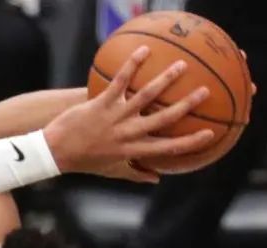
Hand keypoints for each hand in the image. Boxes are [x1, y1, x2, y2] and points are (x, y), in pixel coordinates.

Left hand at [43, 47, 214, 178]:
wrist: (56, 152)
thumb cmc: (86, 161)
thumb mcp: (111, 171)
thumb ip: (135, 174)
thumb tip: (157, 179)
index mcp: (132, 151)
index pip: (167, 149)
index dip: (190, 143)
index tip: (210, 134)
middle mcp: (127, 135)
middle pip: (163, 120)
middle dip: (186, 105)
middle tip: (204, 91)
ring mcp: (115, 118)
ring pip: (146, 97)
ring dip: (165, 80)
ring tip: (181, 65)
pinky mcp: (101, 104)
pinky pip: (120, 82)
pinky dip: (132, 65)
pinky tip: (144, 51)